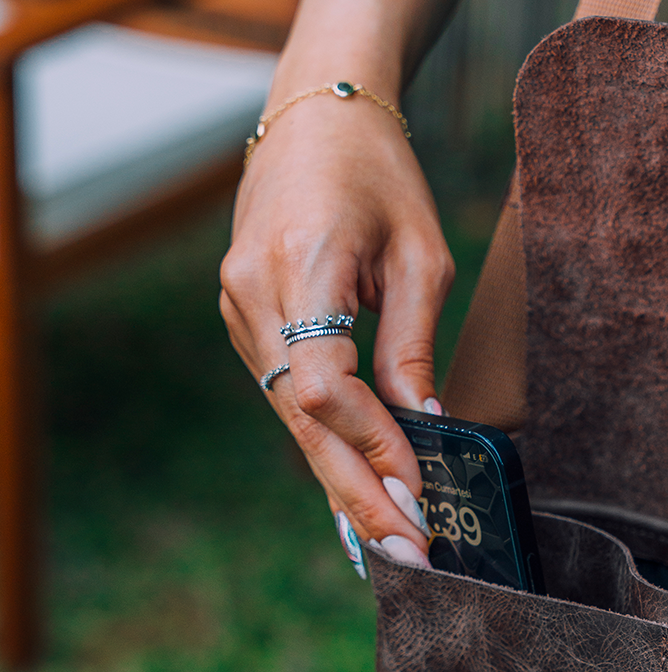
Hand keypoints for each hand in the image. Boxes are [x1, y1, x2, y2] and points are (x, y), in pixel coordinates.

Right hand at [219, 90, 454, 565]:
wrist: (313, 116)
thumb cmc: (380, 174)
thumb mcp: (420, 251)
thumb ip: (414, 343)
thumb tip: (425, 427)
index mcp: (301, 262)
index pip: (325, 381)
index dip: (372, 444)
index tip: (420, 490)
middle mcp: (252, 291)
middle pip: (301, 418)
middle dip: (356, 493)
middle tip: (407, 556)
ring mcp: (237, 308)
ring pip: (290, 416)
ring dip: (340, 478)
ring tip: (393, 540)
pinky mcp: (242, 319)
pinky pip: (285, 394)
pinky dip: (324, 443)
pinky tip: (357, 491)